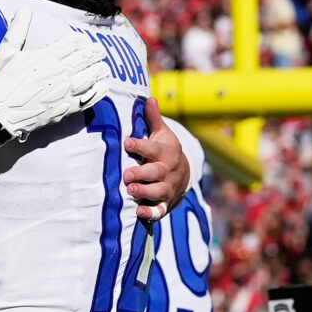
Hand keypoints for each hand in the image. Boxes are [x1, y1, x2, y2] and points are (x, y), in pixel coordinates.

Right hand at [0, 33, 106, 152]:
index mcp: (47, 56)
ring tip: (103, 67)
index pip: (73, 43)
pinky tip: (102, 86)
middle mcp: (60, 72)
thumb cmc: (0, 81)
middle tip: (100, 51)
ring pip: (92, 76)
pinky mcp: (67, 108)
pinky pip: (90, 98)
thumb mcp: (7, 50)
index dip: (81, 41)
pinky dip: (99, 91)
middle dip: (95, 53)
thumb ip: (19, 28)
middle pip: (86, 58)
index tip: (82, 42)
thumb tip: (25, 7)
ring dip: (100, 70)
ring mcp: (65, 91)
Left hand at [121, 97, 188, 218]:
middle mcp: (166, 170)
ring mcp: (166, 188)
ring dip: (144, 192)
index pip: (152, 148)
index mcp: (164, 152)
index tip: (127, 142)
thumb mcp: (162, 134)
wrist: (185, 173)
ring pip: (157, 191)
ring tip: (130, 191)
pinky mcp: (164, 203)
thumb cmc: (165, 150)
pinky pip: (158, 210)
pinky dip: (150, 213)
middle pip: (155, 172)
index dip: (140, 145)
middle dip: (141, 173)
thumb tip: (149, 98)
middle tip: (127, 174)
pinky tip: (139, 213)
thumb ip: (153, 119)